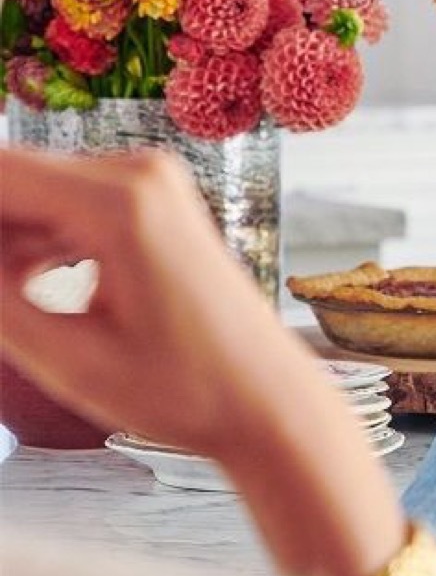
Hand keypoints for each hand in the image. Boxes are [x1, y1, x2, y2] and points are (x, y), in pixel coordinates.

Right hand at [0, 146, 405, 575]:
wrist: (270, 402)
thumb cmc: (186, 393)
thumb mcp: (66, 359)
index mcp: (120, 202)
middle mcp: (141, 173)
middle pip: (12, 182)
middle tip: (5, 313)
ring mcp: (155, 183)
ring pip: (36, 195)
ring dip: (5, 246)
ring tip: (16, 311)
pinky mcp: (159, 203)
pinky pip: (71, 206)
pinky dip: (38, 243)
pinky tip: (24, 291)